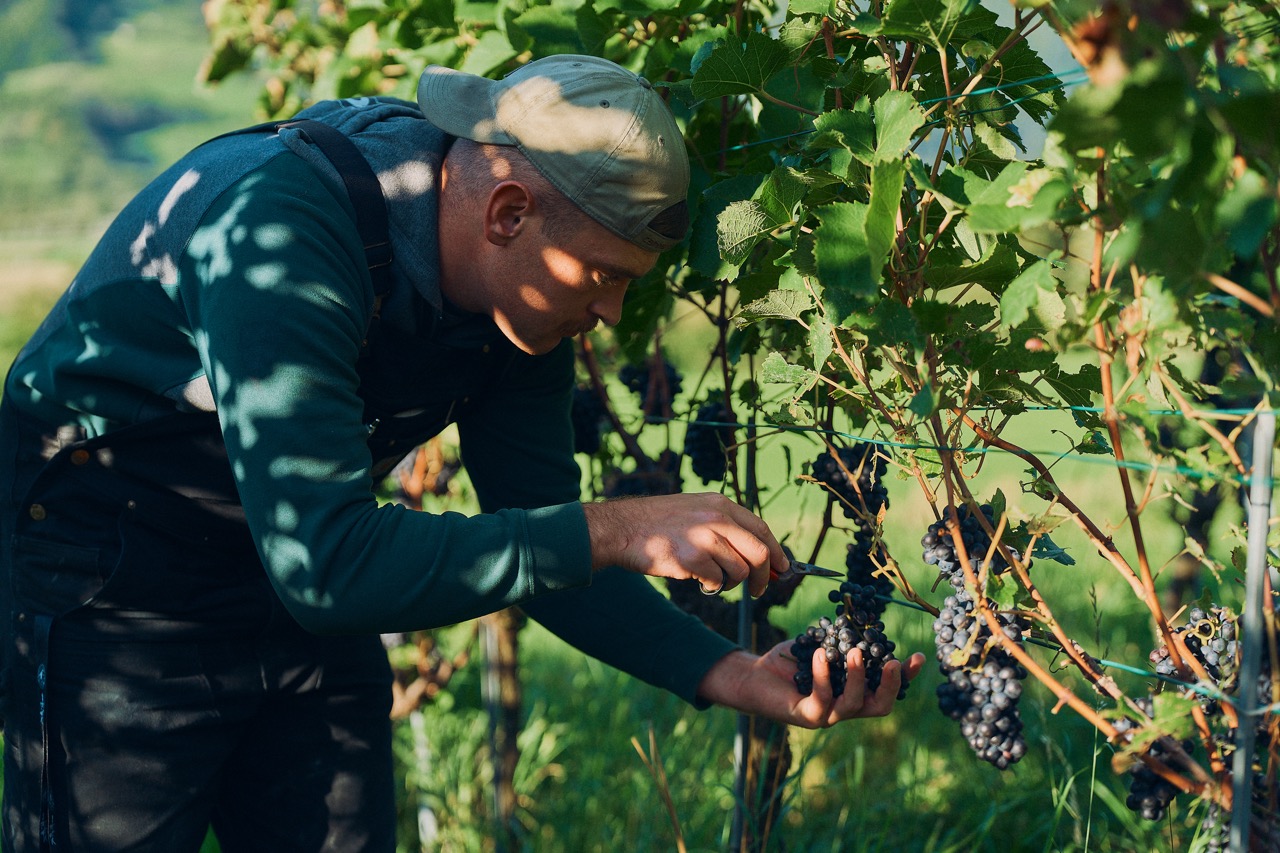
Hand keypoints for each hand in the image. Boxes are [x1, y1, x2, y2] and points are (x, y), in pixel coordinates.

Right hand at [581, 493, 788, 597]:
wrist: (621, 528)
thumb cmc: (657, 523)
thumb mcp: (694, 509)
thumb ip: (724, 525)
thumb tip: (758, 553)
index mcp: (720, 504)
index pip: (761, 529)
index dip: (776, 552)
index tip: (781, 568)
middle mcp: (716, 518)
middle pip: (759, 553)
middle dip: (763, 576)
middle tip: (758, 590)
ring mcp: (703, 538)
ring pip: (738, 571)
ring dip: (729, 583)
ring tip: (712, 580)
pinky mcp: (690, 559)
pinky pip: (715, 581)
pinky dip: (711, 587)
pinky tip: (696, 580)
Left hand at [696, 642, 926, 728]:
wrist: (754, 677)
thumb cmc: (790, 661)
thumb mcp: (821, 644)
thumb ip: (841, 638)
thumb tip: (861, 616)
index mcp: (854, 691)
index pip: (888, 688)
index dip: (906, 677)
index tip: (919, 657)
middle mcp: (845, 707)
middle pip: (880, 706)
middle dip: (892, 686)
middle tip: (894, 662)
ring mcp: (827, 715)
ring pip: (853, 704)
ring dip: (858, 677)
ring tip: (855, 652)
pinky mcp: (806, 716)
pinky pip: (821, 698)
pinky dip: (823, 675)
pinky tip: (820, 654)